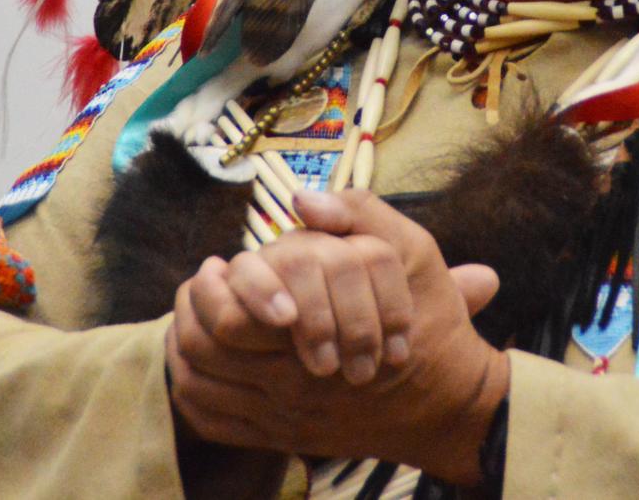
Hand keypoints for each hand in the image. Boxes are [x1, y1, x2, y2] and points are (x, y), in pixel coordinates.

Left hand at [165, 190, 508, 483]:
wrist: (451, 403)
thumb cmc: (432, 322)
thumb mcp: (411, 251)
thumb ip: (358, 214)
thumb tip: (302, 199)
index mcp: (314, 332)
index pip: (230, 318)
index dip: (212, 288)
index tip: (218, 264)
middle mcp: (292, 384)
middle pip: (206, 353)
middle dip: (191, 312)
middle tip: (201, 284)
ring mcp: (286, 418)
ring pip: (204, 388)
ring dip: (187, 350)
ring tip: (193, 318)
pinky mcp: (286, 440)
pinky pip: (216, 424)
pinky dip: (195, 394)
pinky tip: (197, 365)